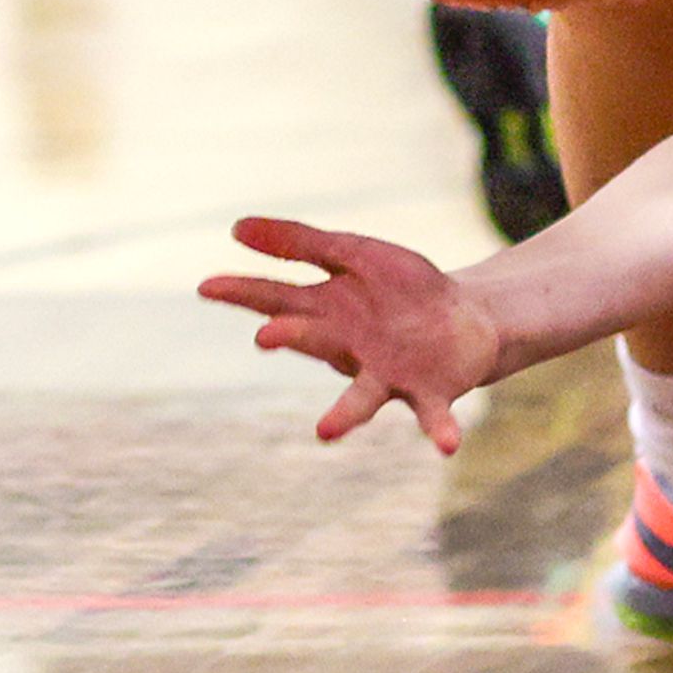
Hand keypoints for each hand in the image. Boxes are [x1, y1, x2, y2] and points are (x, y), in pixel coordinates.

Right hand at [200, 216, 502, 449]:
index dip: (242, 292)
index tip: (206, 285)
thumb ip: (301, 242)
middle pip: (316, 342)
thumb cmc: (402, 289)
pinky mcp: (427, 392)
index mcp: (327, 312)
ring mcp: (386, 375)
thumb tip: (236, 227)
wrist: (466, 319)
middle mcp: (349, 349)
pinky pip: (431, 416)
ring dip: (346, 413)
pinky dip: (437, 430)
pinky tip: (446, 445)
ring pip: (362, 396)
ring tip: (325, 430)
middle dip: (293, 339)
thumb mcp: (353, 253)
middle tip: (265, 335)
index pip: (276, 299)